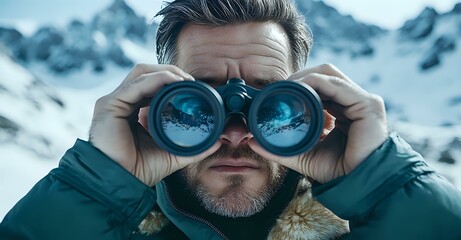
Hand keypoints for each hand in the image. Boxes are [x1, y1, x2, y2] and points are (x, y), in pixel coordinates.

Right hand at [89, 64, 219, 185]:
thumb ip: (193, 148)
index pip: (151, 85)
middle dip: (170, 72)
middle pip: (146, 73)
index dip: (172, 81)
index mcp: (132, 110)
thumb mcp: (171, 155)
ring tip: (185, 79)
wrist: (119, 184)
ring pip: (141, 73)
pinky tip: (174, 82)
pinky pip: (136, 84)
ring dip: (165, 72)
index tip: (193, 86)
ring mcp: (114, 102)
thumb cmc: (139, 170)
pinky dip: (157, 79)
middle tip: (191, 80)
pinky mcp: (109, 104)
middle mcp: (122, 103)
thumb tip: (217, 141)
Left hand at [250, 64, 388, 182]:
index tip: (277, 92)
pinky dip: (316, 82)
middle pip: (324, 75)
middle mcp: (353, 102)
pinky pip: (338, 85)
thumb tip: (253, 141)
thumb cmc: (337, 171)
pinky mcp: (368, 105)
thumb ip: (281, 148)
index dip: (298, 84)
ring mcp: (362, 101)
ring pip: (330, 74)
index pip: (320, 86)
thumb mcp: (304, 155)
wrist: (359, 186)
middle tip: (279, 87)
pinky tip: (301, 89)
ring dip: (305, 77)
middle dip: (300, 77)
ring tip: (286, 87)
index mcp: (343, 110)